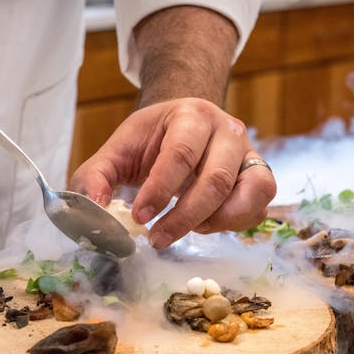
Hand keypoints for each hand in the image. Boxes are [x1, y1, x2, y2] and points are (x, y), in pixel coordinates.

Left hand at [69, 97, 276, 248]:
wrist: (186, 125)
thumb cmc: (152, 140)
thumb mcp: (117, 151)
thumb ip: (95, 177)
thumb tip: (93, 210)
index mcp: (191, 115)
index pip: (180, 154)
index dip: (159, 190)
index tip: (139, 217)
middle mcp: (228, 130)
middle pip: (216, 180)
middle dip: (184, 217)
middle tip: (157, 239)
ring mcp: (250, 154)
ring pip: (249, 193)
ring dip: (216, 222)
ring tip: (188, 230)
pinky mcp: (260, 177)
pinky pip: (259, 208)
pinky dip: (235, 224)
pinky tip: (206, 224)